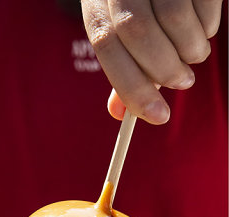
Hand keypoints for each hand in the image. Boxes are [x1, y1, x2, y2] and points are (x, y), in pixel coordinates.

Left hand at [81, 0, 222, 123]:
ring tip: (192, 53)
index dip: (131, 86)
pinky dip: (208, 27)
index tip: (157, 116)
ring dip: (190, 50)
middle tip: (182, 82)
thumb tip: (120, 113)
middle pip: (138, 32)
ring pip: (175, 19)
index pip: (105, 45)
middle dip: (164, 69)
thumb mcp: (121, 30)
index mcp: (98, 4)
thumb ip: (124, 67)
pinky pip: (205, 6)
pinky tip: (201, 27)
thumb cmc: (143, 6)